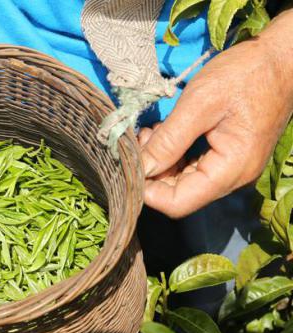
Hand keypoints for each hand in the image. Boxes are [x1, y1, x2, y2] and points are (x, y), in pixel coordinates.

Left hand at [139, 10, 292, 217]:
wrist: (281, 57)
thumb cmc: (244, 75)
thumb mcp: (199, 104)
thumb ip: (168, 141)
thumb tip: (140, 168)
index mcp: (230, 169)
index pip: (178, 203)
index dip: (147, 191)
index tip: (128, 166)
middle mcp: (233, 176)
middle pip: (179, 194)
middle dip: (151, 173)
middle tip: (137, 142)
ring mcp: (231, 167)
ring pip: (182, 180)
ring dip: (160, 161)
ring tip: (149, 133)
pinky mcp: (227, 155)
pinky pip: (192, 166)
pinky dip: (172, 154)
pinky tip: (162, 133)